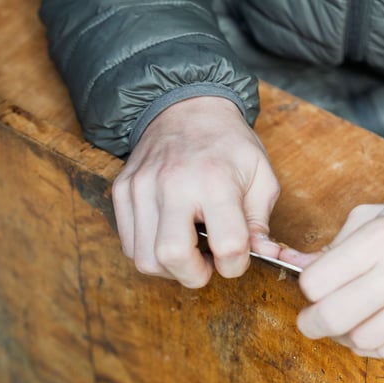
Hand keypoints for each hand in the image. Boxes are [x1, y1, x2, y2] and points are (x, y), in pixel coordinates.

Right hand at [111, 96, 281, 287]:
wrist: (187, 106)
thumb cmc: (228, 144)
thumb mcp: (261, 175)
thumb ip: (261, 221)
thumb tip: (261, 255)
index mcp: (214, 179)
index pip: (227, 245)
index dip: (236, 265)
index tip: (237, 257)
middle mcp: (173, 184)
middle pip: (172, 257)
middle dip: (194, 275)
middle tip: (207, 263)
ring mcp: (141, 187)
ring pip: (145, 259)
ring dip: (170, 268)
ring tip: (188, 248)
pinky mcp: (122, 191)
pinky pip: (129, 246)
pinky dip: (150, 253)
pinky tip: (170, 236)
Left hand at [279, 199, 383, 358]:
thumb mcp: (376, 218)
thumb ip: (333, 245)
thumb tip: (290, 266)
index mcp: (381, 236)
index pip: (316, 282)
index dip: (308, 290)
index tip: (315, 291)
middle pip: (333, 316)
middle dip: (313, 323)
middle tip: (312, 322)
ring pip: (360, 340)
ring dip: (346, 337)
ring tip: (352, 323)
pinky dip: (374, 346)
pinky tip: (377, 330)